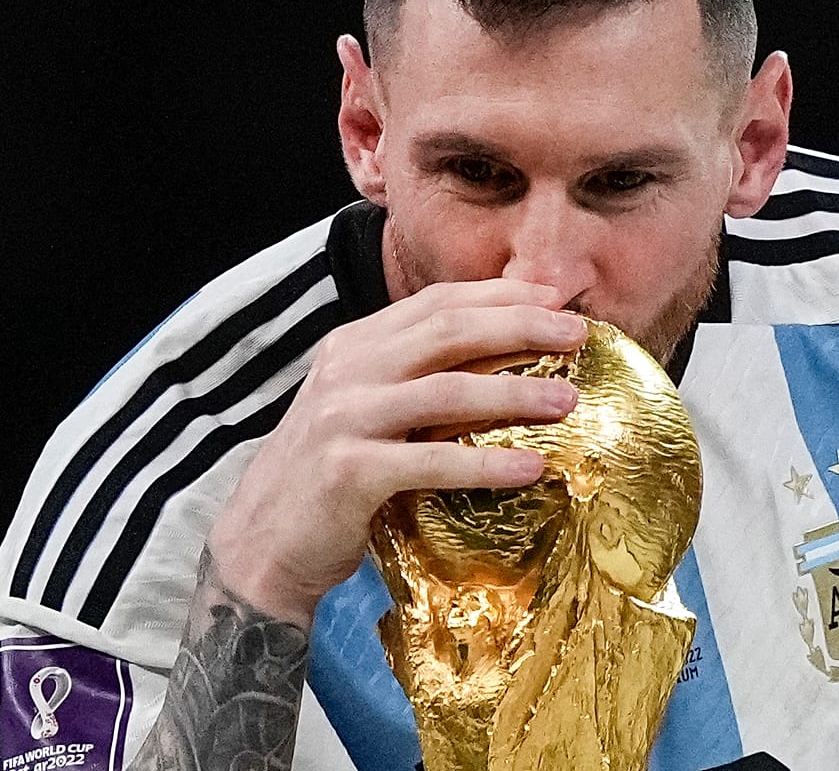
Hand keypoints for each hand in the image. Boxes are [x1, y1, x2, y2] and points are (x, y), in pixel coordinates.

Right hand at [206, 279, 587, 623]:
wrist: (261, 544)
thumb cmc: (330, 478)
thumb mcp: (367, 410)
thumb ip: (416, 378)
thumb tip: (503, 360)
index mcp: (356, 345)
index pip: (438, 302)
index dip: (502, 294)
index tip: (558, 297)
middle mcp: (348, 369)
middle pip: (448, 331)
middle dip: (520, 325)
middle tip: (577, 334)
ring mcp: (344, 418)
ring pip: (445, 390)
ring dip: (514, 392)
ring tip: (570, 400)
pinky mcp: (348, 472)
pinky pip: (430, 461)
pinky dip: (485, 463)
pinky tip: (531, 469)